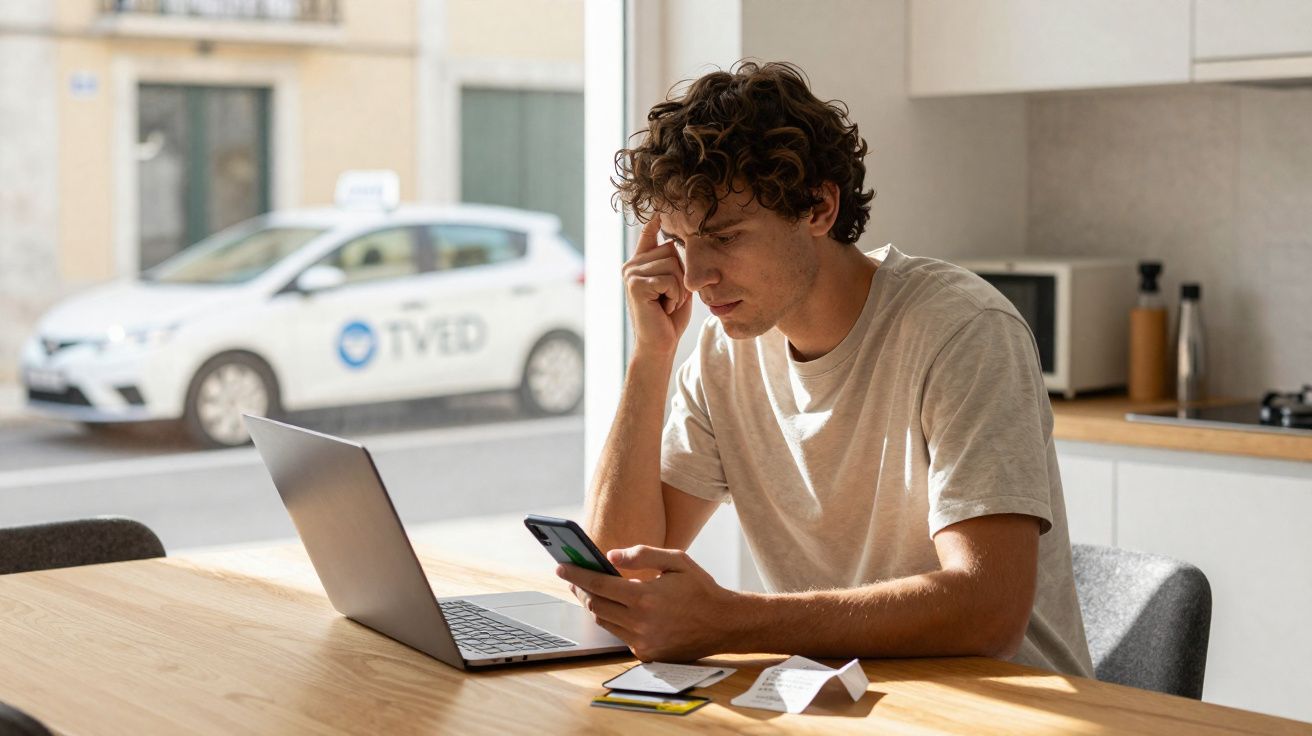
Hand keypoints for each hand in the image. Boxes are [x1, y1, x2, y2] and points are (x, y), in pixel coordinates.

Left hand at [557, 545, 737, 661]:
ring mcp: (642, 642)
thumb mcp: (676, 561)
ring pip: (604, 622)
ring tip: (592, 590)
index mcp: (645, 597)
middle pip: (595, 606)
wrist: (724, 624)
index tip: (561, 567)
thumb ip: (642, 555)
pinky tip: (617, 608)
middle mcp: (640, 623)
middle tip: (573, 577)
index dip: (576, 575)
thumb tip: (611, 555)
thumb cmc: (701, 589)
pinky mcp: (646, 654)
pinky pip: (620, 635)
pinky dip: (615, 620)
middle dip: (581, 590)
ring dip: (595, 605)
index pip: (599, 584)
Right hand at [622, 214, 693, 358]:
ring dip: (679, 289)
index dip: (654, 220)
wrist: (659, 345)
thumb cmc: (670, 317)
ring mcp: (631, 273)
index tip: (659, 206)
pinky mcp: (635, 284)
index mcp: (640, 262)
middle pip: (671, 249)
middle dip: (681, 276)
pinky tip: (663, 308)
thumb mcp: (675, 284)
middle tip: (670, 297)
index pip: (648, 233)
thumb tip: (676, 240)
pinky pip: (669, 279)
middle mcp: (632, 264)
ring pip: (672, 264)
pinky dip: (674, 296)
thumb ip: (674, 263)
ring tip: (667, 303)